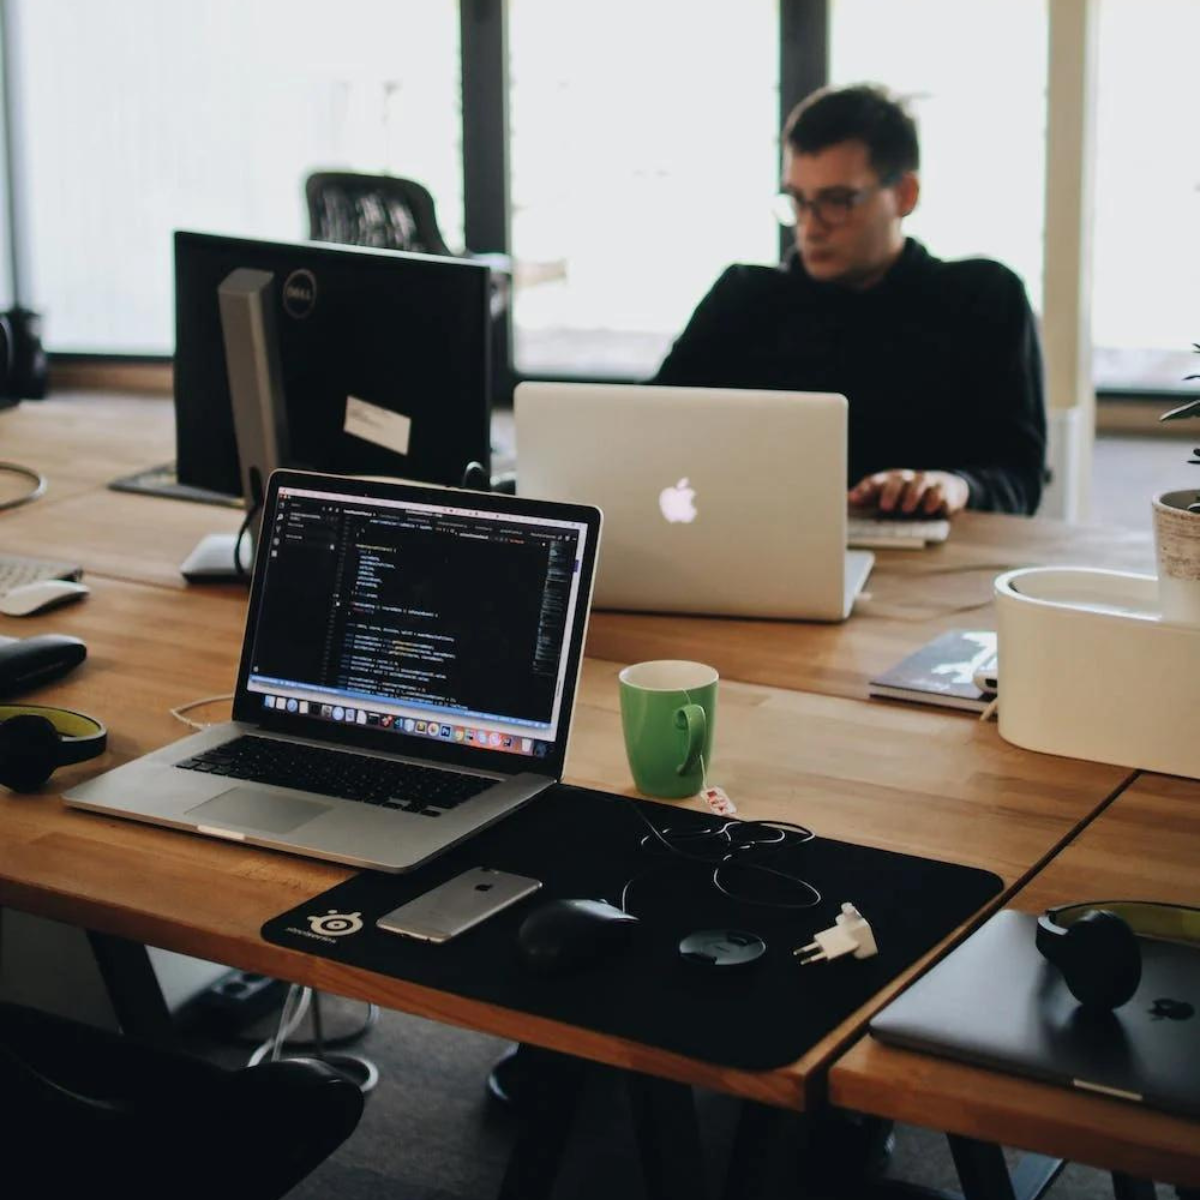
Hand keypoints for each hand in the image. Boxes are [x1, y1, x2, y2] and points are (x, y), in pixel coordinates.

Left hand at [847, 469, 969, 516]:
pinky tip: (931, 509)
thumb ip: (869, 497)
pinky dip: (936, 500)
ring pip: (920, 482)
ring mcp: (927, 482)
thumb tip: (846, 500)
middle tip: (885, 506)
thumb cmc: (910, 493)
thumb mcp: (889, 494)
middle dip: (890, 492)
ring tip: (907, 509)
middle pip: (898, 479)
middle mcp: (908, 478)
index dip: (864, 489)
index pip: (875, 481)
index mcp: (891, 480)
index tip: (853, 499)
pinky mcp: (945, 489)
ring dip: (913, 495)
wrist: (946, 486)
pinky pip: (941, 493)